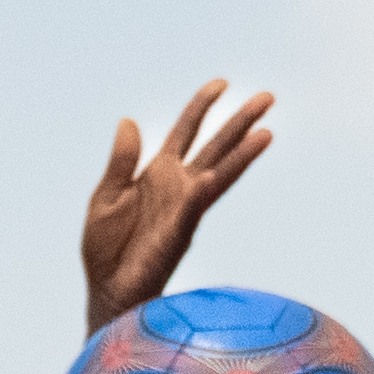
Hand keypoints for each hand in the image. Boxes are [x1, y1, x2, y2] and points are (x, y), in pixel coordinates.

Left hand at [77, 78, 277, 327]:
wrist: (108, 290)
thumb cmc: (106, 249)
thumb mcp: (106, 195)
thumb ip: (121, 161)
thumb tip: (128, 121)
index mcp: (158, 174)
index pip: (186, 131)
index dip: (202, 107)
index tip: (222, 84)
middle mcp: (179, 186)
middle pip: (215, 146)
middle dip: (239, 122)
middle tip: (267, 97)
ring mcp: (185, 206)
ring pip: (220, 171)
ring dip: (243, 151)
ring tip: (267, 130)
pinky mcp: (181, 228)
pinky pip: (200, 200)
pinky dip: (214, 181)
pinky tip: (224, 167)